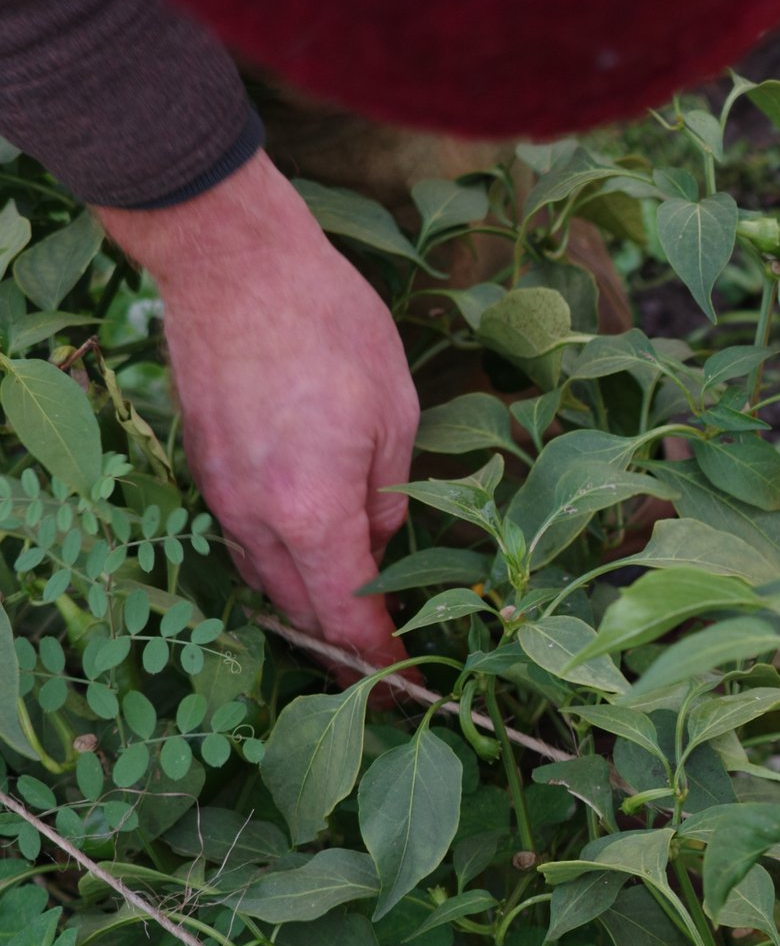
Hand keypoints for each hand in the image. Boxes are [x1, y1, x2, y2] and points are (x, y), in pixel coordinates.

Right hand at [96, 153, 415, 669]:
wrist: (235, 265)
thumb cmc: (330, 328)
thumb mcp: (395, 416)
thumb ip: (388, 498)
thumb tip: (383, 548)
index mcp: (312, 510)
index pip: (345, 616)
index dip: (379, 658)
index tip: (408, 680)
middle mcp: (256, 515)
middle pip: (300, 610)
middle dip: (343, 644)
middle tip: (386, 661)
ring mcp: (220, 492)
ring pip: (265, 576)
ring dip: (307, 603)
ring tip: (351, 616)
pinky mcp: (204, 466)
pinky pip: (243, 536)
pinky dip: (278, 559)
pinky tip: (310, 553)